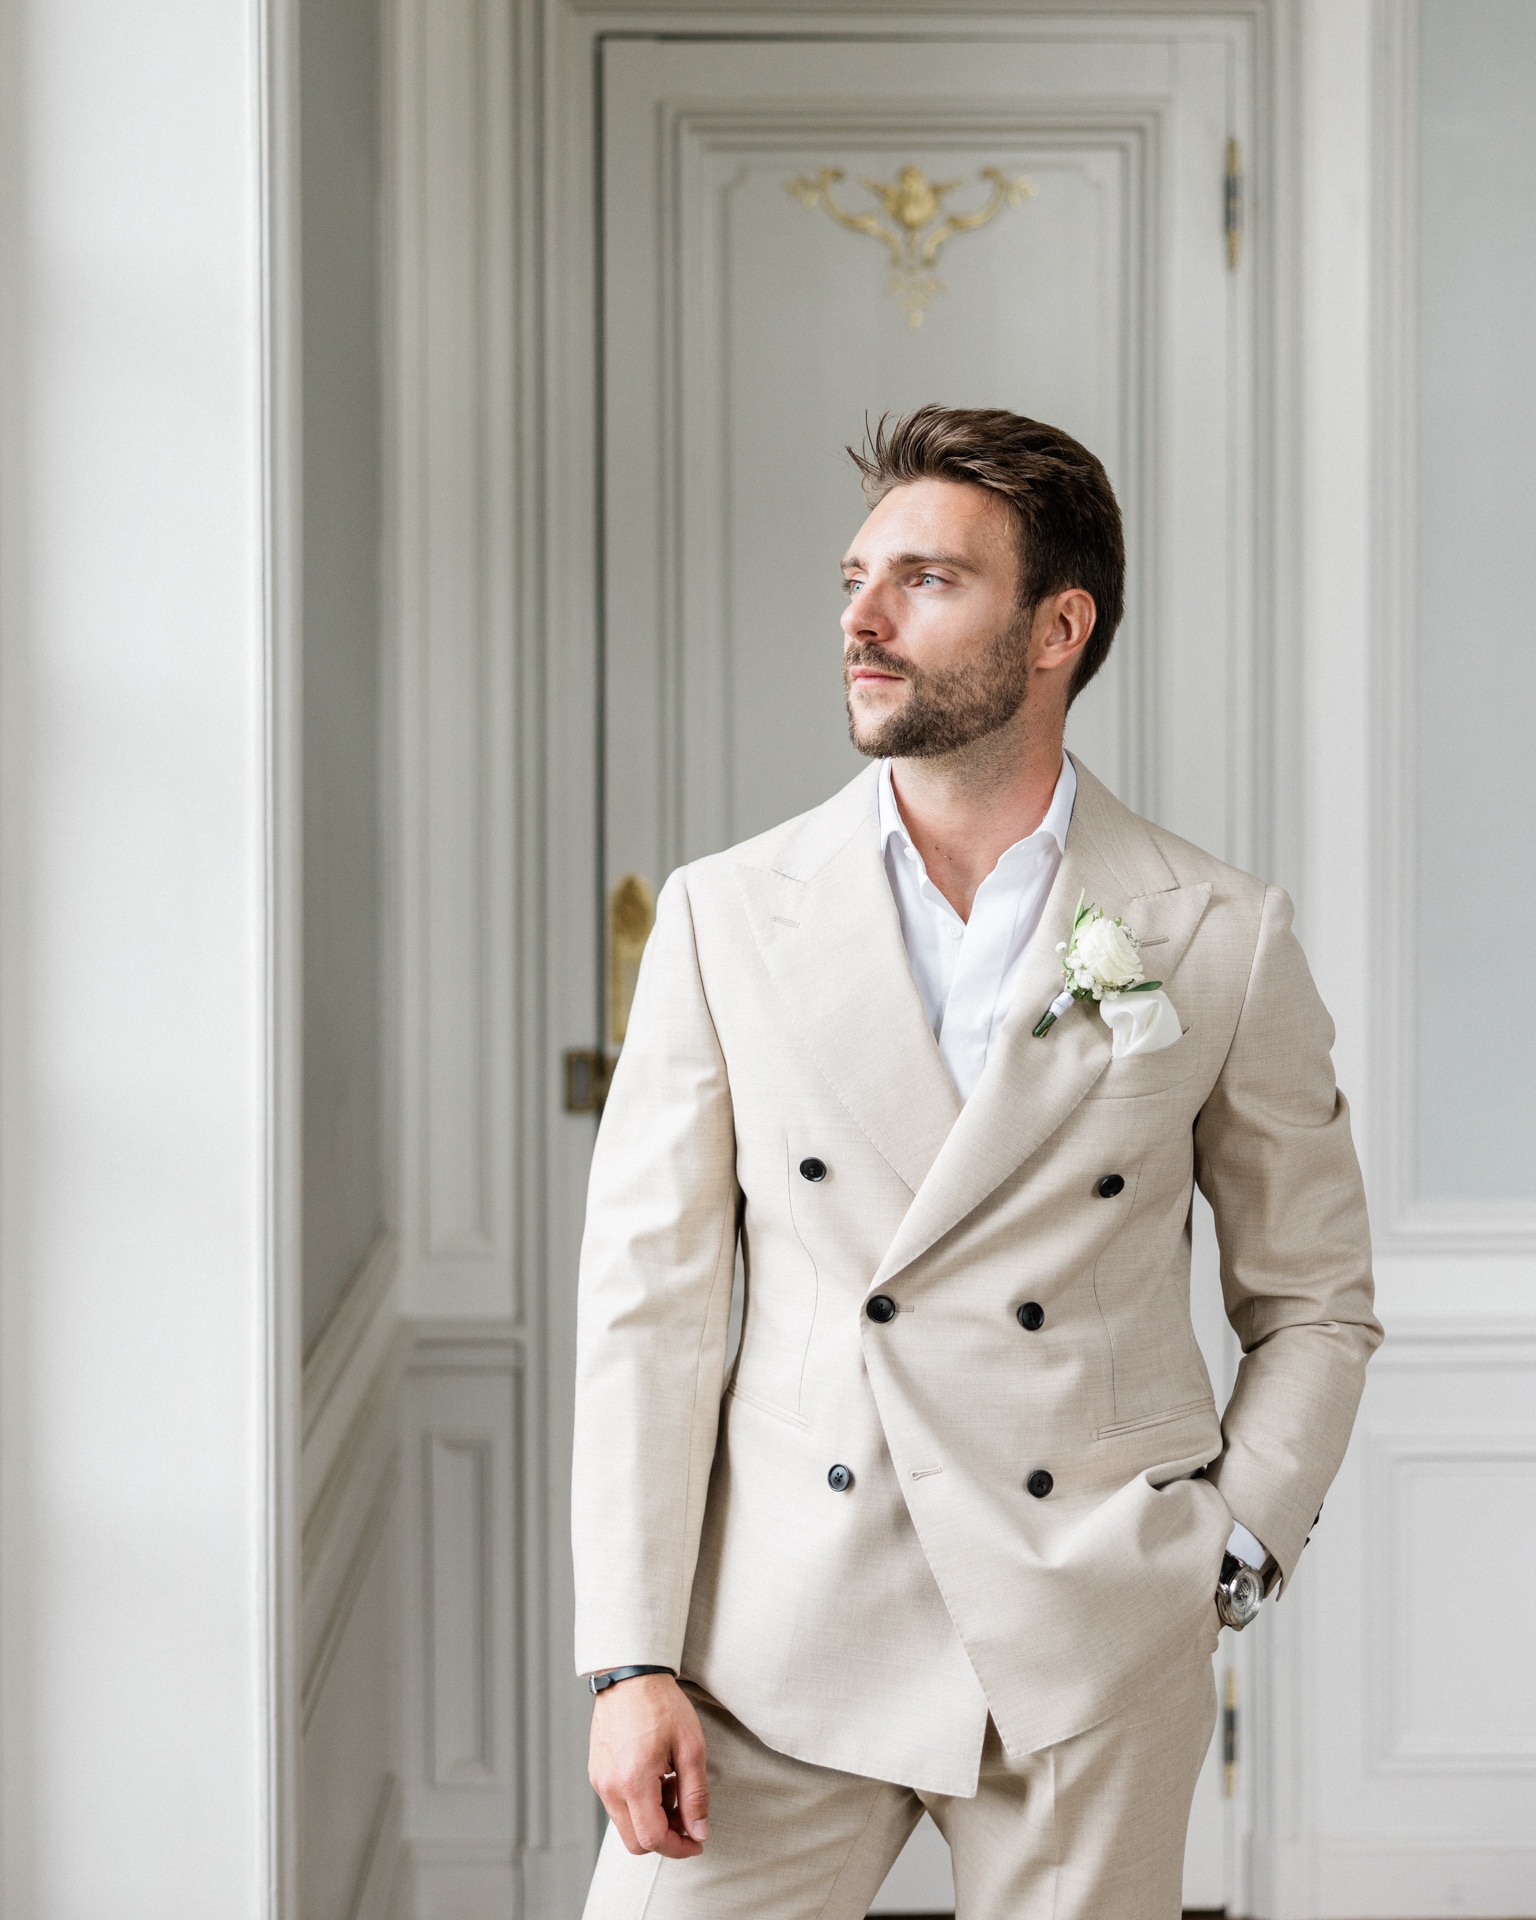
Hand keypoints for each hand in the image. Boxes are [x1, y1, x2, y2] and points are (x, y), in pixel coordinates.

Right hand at [588, 1672, 709, 1856]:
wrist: (630, 1675)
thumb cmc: (661, 1705)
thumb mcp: (691, 1748)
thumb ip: (696, 1795)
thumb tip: (699, 1831)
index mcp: (634, 1782)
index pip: (653, 1838)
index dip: (679, 1847)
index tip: (698, 1840)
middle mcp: (610, 1787)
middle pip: (636, 1841)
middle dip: (666, 1837)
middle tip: (687, 1813)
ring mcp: (599, 1781)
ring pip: (626, 1825)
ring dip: (653, 1819)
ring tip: (673, 1784)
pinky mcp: (597, 1773)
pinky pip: (618, 1806)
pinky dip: (640, 1804)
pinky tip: (657, 1777)